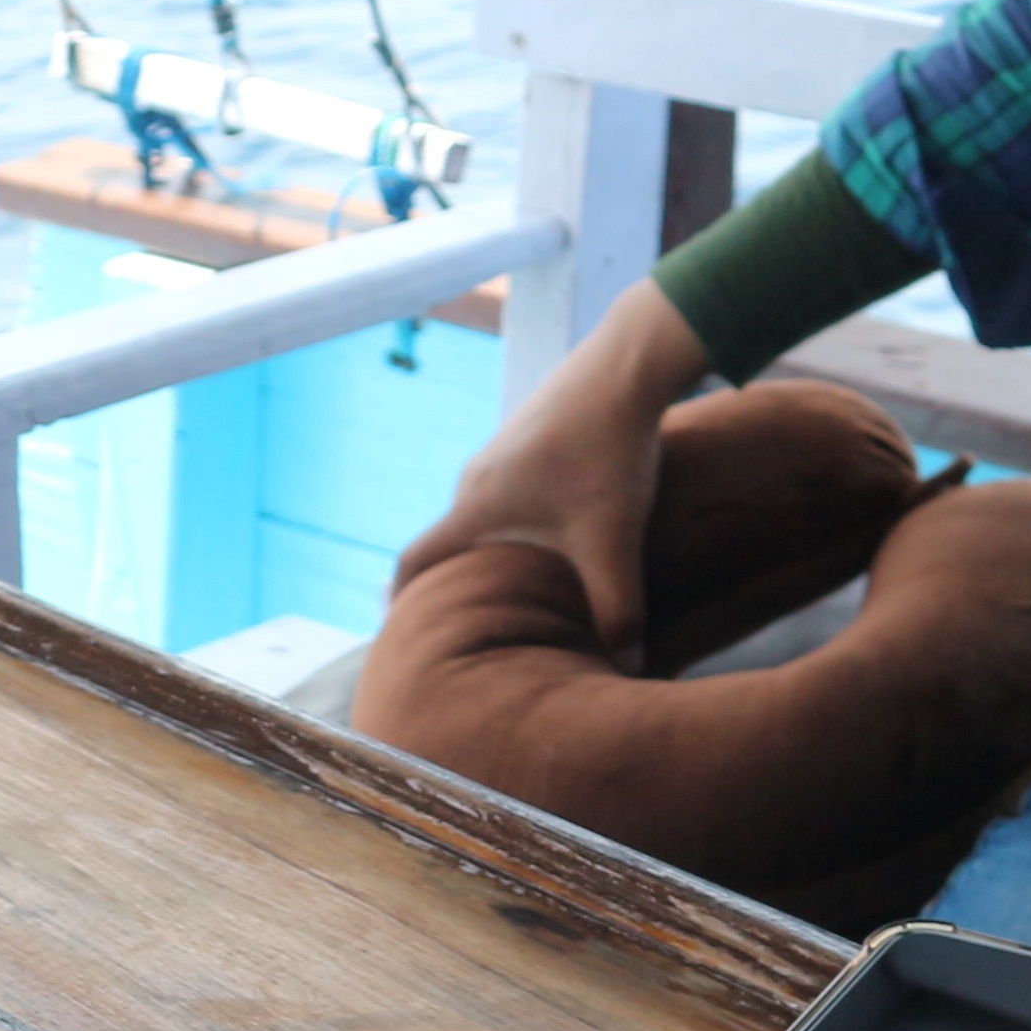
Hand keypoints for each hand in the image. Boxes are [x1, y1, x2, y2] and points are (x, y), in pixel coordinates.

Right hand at [392, 281, 711, 654]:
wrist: (629, 363)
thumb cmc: (612, 454)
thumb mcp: (614, 543)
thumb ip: (618, 611)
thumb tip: (629, 667)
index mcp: (476, 509)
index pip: (414, 565)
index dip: (402, 605)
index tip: (401, 635)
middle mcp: (475, 479)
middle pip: (450, 543)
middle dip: (455, 585)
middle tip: (467, 623)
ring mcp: (501, 451)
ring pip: (483, 515)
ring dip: (491, 550)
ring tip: (518, 585)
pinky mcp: (530, 432)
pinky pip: (511, 489)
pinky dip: (520, 520)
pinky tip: (561, 534)